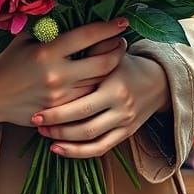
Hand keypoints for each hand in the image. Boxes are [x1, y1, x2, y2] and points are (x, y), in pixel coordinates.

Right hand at [0, 19, 128, 127]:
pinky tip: (101, 78)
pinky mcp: (61, 112)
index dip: (108, 27)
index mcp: (48, 51)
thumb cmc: (8, 62)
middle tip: (122, 41)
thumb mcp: (24, 38)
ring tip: (115, 57)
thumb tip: (67, 6)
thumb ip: (46, 25)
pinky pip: (88, 99)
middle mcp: (57, 74)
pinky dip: (97, 87)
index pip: (87, 36)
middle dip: (118, 50)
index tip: (122, 22)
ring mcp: (61, 96)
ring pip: (100, 83)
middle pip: (103, 62)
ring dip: (112, 69)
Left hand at [30, 54, 170, 158]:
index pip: (82, 97)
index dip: (57, 104)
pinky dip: (78, 152)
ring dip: (64, 138)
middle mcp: (121, 104)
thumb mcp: (110, 53)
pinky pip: (100, 148)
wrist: (158, 82)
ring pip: (90, 137)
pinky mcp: (126, 134)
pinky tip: (59, 149)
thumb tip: (56, 41)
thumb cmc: (126, 64)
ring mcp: (124, 121)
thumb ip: (88, 51)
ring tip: (43, 133)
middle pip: (83, 119)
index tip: (35, 103)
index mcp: (114, 83)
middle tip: (35, 119)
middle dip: (56, 122)